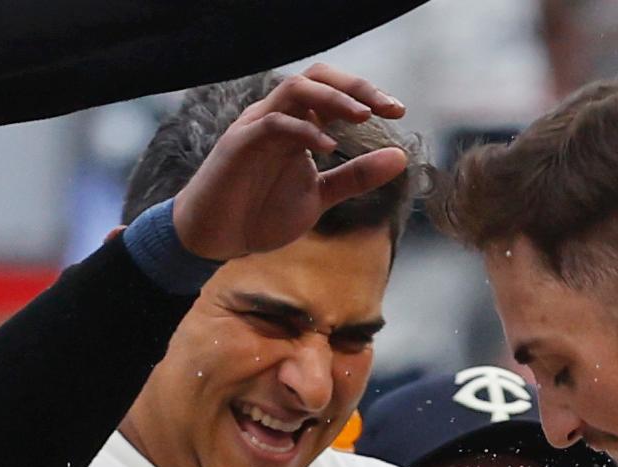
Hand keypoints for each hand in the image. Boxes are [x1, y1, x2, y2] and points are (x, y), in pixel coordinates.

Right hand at [171, 63, 411, 262]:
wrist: (216, 239)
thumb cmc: (262, 213)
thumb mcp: (320, 196)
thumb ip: (356, 176)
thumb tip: (401, 157)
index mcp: (298, 125)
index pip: (333, 90)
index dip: (367, 93)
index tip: (399, 111)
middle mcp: (278, 117)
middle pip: (316, 77)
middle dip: (356, 86)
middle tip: (388, 106)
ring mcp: (256, 127)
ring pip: (295, 90)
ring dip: (334, 98)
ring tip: (364, 117)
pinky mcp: (239, 144)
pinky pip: (273, 123)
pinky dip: (304, 130)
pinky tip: (329, 148)